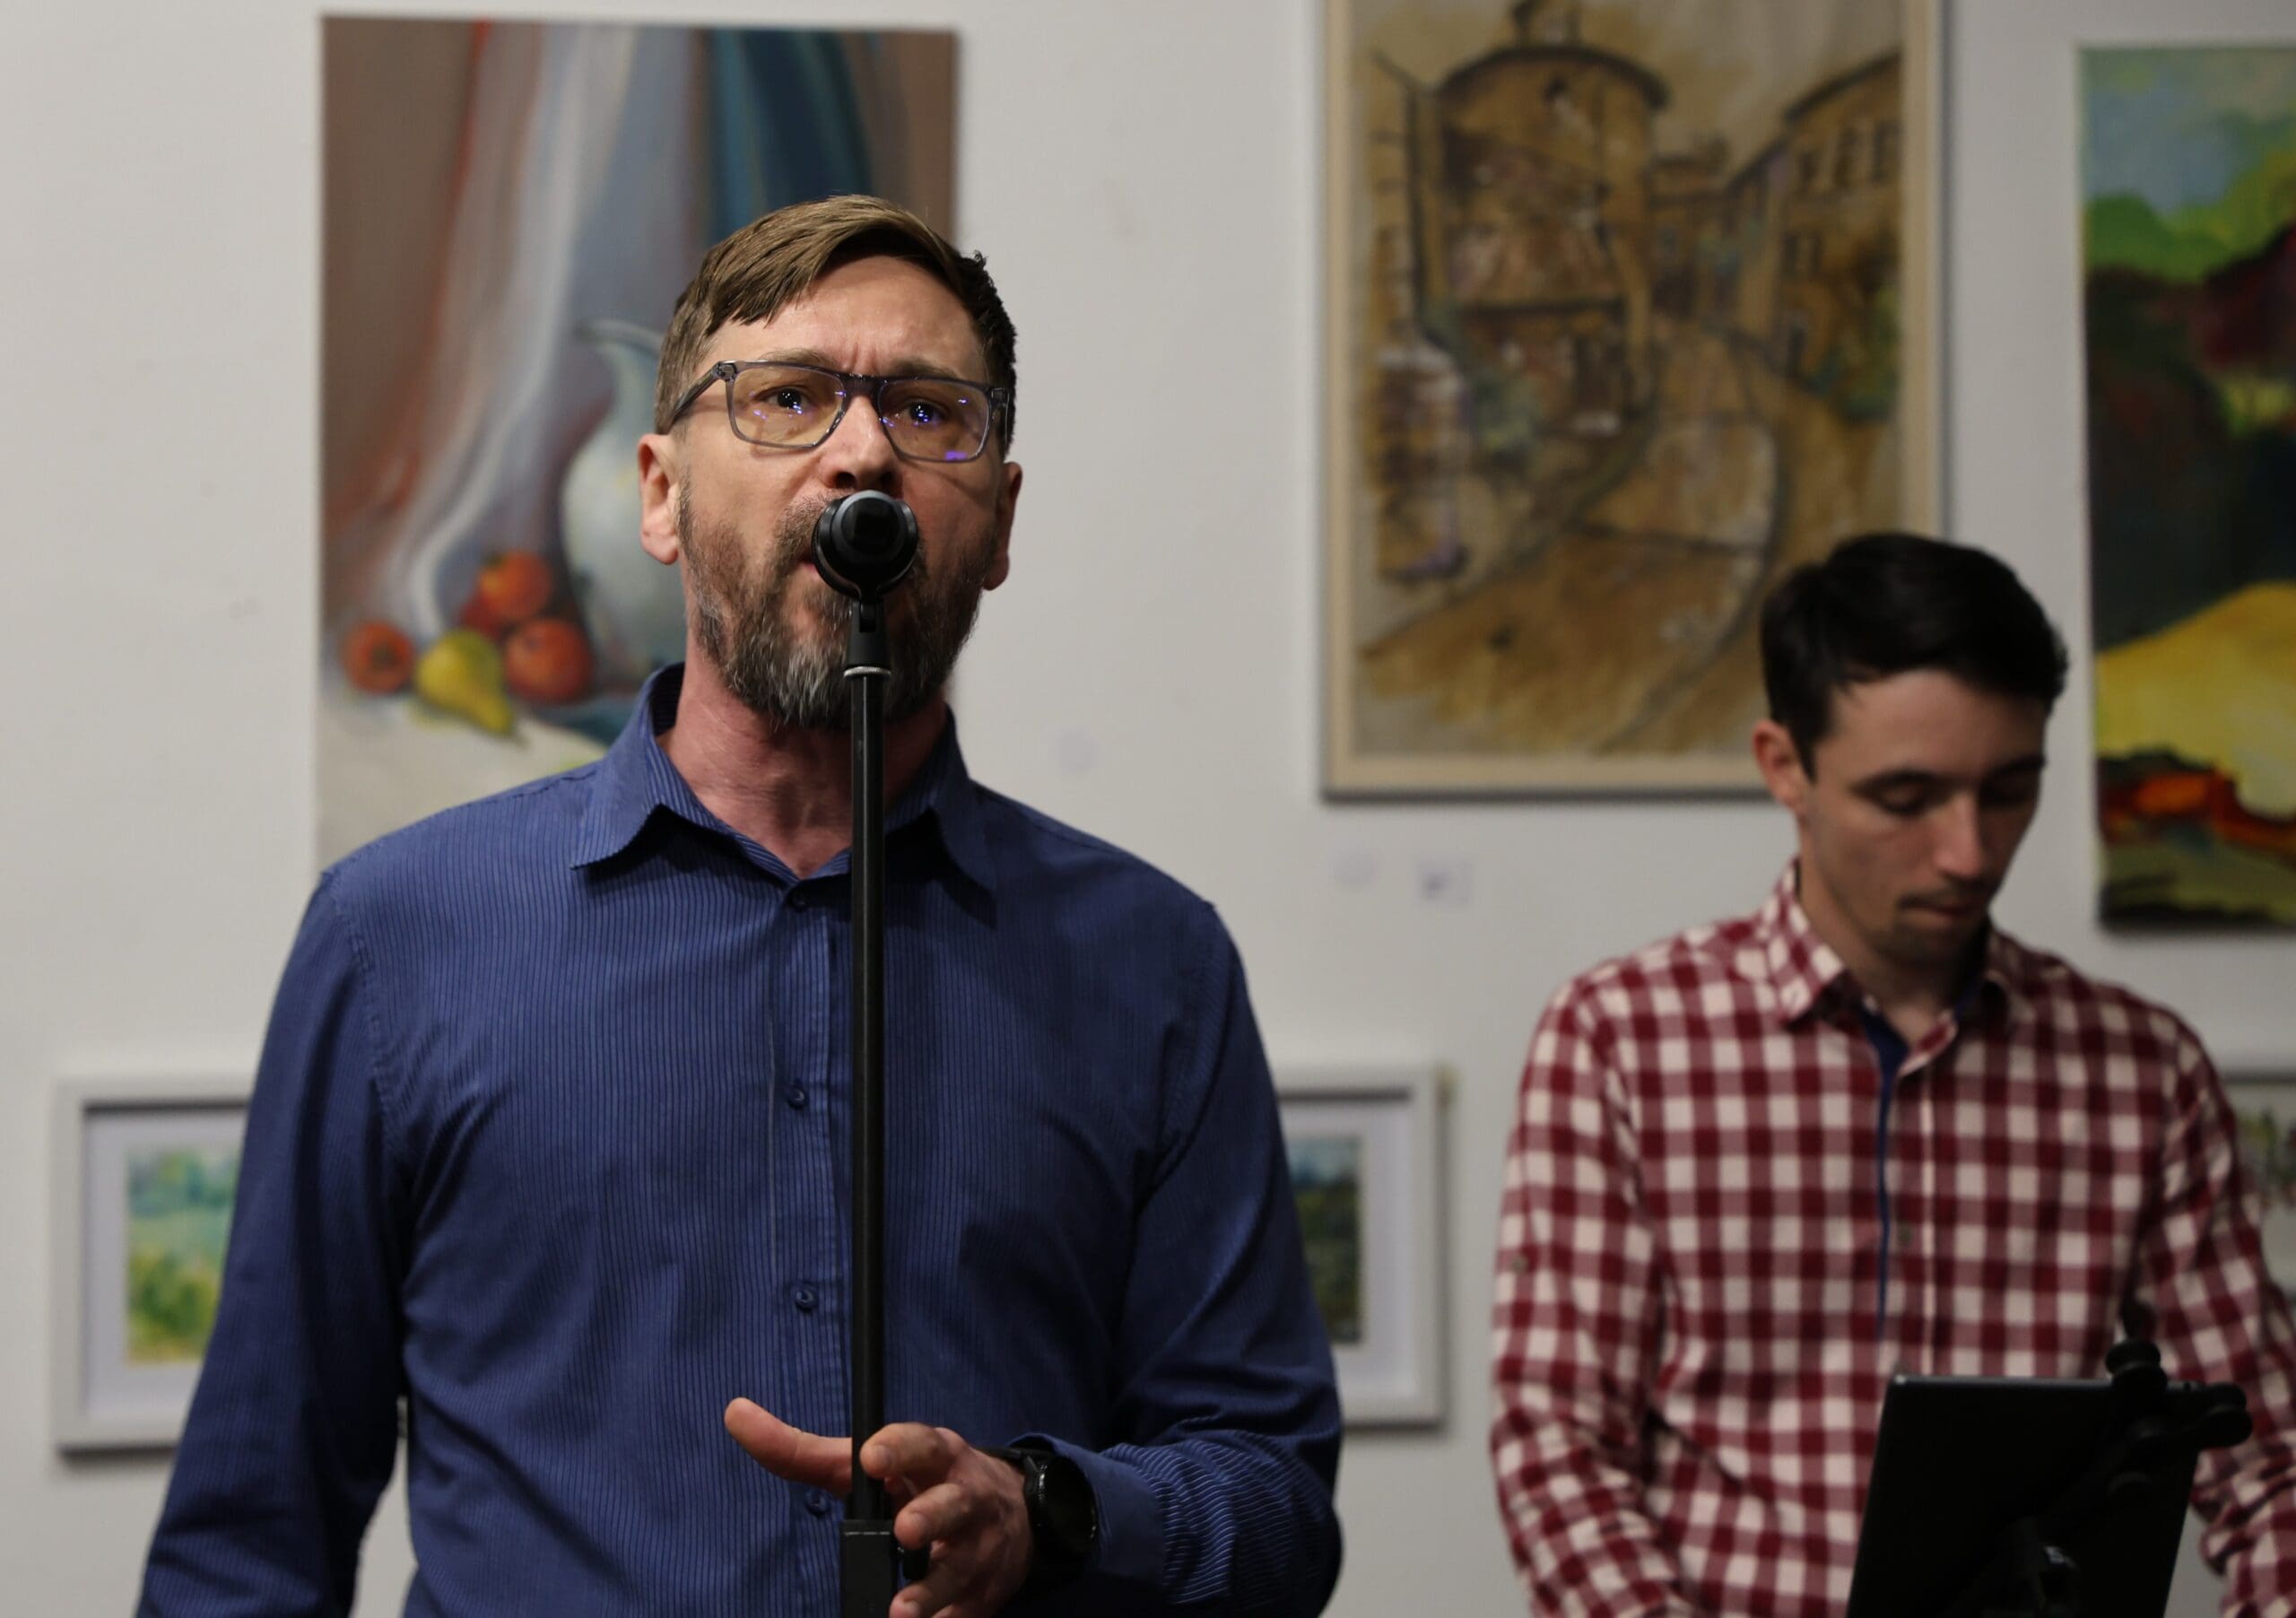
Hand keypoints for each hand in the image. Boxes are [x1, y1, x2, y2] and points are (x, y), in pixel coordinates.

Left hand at [724, 1399, 1032, 1617]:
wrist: (1015, 1518)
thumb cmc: (924, 1481)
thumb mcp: (877, 1461)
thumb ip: (805, 1450)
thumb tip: (736, 1415)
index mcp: (936, 1455)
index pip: (922, 1444)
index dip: (900, 1448)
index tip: (873, 1456)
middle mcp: (965, 1497)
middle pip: (952, 1504)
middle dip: (930, 1516)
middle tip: (904, 1530)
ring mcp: (978, 1548)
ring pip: (958, 1568)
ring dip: (930, 1591)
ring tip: (899, 1612)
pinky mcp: (983, 1593)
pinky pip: (963, 1613)